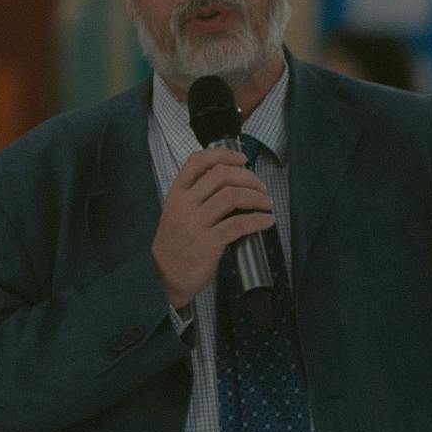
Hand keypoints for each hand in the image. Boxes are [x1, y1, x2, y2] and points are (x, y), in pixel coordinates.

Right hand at [152, 148, 274, 311]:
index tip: (242, 159)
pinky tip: (266, 221)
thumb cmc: (176, 245)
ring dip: (257, 198)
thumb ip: (196, 197)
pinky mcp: (208, 243)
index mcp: (176, 194)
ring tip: (267, 204)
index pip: (197, 162)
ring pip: (233, 196)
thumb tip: (231, 182)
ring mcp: (195, 224)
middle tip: (261, 188)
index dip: (223, 155)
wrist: (164, 277)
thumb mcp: (177, 214)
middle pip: (222, 175)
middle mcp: (185, 205)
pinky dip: (258, 220)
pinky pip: (239, 224)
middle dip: (249, 178)